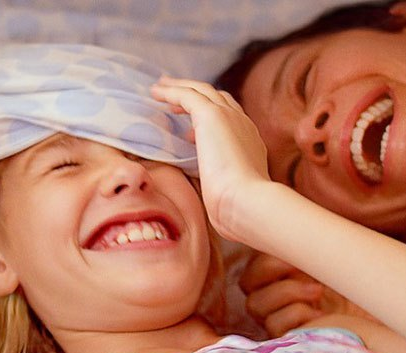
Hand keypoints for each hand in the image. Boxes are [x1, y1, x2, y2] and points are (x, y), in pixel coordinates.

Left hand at [150, 76, 270, 242]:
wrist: (246, 204)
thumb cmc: (238, 211)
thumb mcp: (231, 197)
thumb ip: (223, 189)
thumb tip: (215, 198)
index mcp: (250, 144)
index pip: (231, 121)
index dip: (211, 121)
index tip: (189, 131)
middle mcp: (243, 125)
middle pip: (218, 99)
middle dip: (195, 95)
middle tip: (173, 95)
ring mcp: (230, 118)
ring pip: (201, 91)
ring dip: (179, 87)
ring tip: (159, 88)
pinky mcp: (212, 115)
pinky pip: (188, 95)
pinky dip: (171, 91)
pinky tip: (155, 92)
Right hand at [241, 252, 377, 336]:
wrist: (382, 313)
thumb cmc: (359, 283)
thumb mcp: (335, 257)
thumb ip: (311, 242)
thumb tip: (295, 216)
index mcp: (282, 274)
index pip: (254, 266)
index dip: (266, 257)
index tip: (293, 248)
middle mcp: (275, 296)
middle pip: (247, 284)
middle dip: (270, 271)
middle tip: (300, 265)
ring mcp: (281, 318)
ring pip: (256, 305)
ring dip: (285, 292)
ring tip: (318, 290)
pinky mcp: (291, 338)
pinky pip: (275, 325)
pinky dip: (294, 315)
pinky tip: (319, 313)